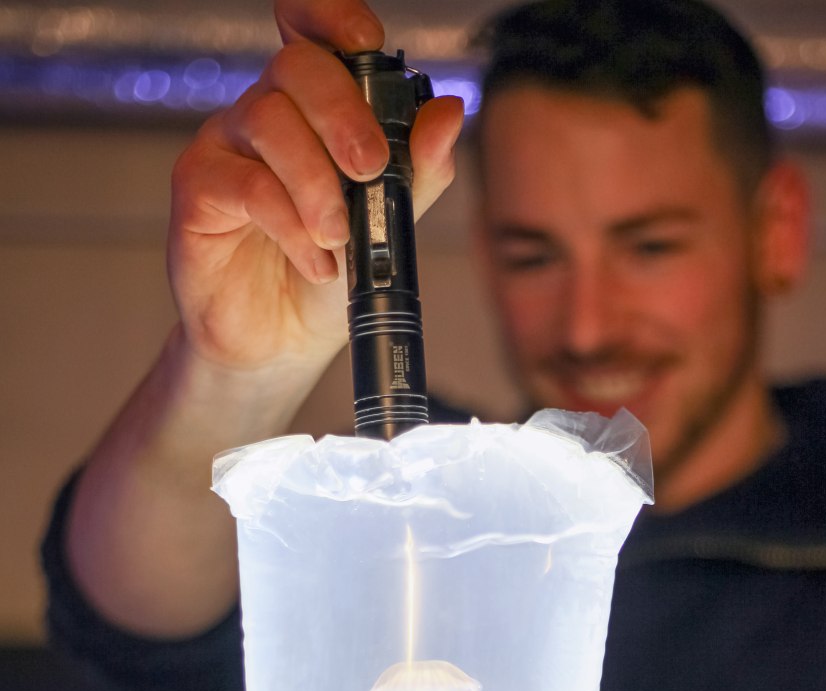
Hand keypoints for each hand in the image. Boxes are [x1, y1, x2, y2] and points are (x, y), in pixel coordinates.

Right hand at [168, 0, 463, 372]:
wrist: (284, 342)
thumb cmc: (328, 277)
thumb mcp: (387, 225)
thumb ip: (417, 170)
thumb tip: (447, 113)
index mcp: (315, 109)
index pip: (316, 32)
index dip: (335, 18)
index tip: (367, 42)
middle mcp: (268, 113)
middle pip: (297, 67)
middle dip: (343, 115)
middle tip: (370, 171)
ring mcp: (227, 145)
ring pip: (269, 120)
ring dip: (316, 183)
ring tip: (338, 238)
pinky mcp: (198, 188)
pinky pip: (246, 184)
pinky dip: (290, 225)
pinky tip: (315, 261)